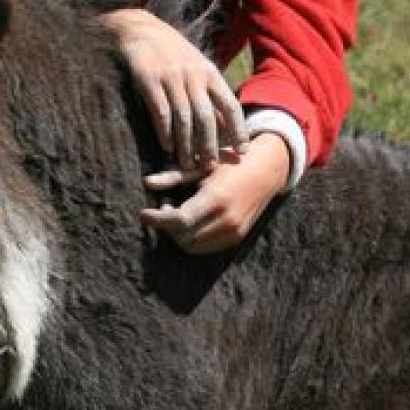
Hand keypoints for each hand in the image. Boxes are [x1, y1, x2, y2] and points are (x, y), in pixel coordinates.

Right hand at [99, 8, 248, 170]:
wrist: (139, 28)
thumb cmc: (170, 51)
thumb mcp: (195, 65)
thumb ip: (209, 91)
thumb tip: (224, 124)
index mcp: (209, 72)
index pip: (230, 105)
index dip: (238, 130)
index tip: (241, 151)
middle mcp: (193, 75)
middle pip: (206, 117)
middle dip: (209, 145)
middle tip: (208, 166)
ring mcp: (170, 77)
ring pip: (183, 119)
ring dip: (185, 145)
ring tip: (185, 163)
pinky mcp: (148, 80)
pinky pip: (160, 112)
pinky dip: (164, 132)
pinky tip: (166, 147)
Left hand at [139, 132, 290, 253]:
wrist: (266, 171)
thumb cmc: (229, 163)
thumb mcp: (201, 165)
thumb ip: (173, 176)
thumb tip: (147, 182)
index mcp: (216, 199)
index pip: (179, 220)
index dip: (157, 219)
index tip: (142, 212)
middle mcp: (227, 220)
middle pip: (182, 237)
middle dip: (165, 225)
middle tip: (161, 204)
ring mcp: (234, 232)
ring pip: (192, 247)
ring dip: (176, 233)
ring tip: (173, 209)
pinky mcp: (237, 238)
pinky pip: (205, 247)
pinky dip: (190, 237)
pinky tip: (188, 218)